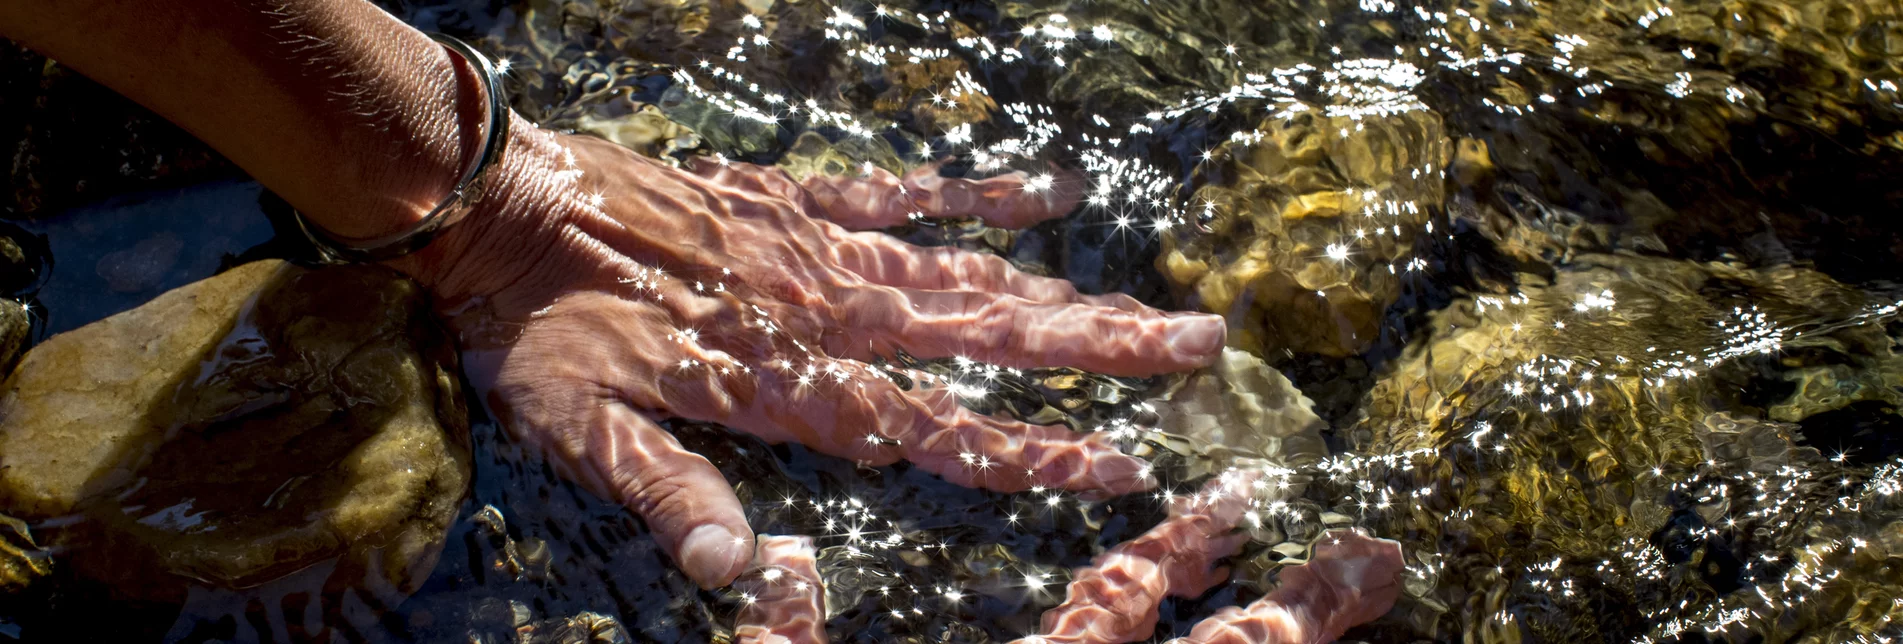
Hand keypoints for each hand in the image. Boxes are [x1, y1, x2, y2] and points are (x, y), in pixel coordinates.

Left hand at [394, 115, 1229, 588]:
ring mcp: (819, 246)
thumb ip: (671, 496)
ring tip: (1152, 298)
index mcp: (787, 382)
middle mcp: (826, 311)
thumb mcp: (586, 432)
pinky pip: (904, 191)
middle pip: (984, 338)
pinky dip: (978, 190)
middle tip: (1195, 349)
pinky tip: (1049, 189)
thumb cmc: (540, 330)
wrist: (499, 203)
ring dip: (1063, 290)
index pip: (932, 430)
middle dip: (1095, 353)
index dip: (1029, 453)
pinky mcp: (796, 198)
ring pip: (965, 270)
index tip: (1122, 465)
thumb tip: (745, 571)